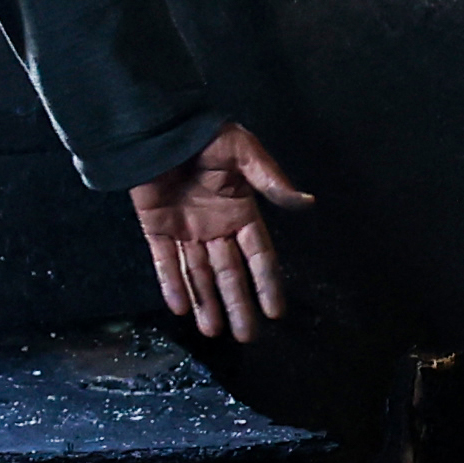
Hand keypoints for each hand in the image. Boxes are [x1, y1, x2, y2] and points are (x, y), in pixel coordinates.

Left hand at [131, 120, 312, 340]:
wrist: (158, 126)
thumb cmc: (204, 134)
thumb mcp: (243, 152)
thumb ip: (271, 181)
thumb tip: (307, 204)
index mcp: (240, 210)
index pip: (259, 255)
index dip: (267, 283)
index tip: (275, 312)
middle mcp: (215, 225)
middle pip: (229, 273)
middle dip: (237, 304)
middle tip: (246, 337)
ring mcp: (185, 228)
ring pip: (198, 273)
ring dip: (205, 302)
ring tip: (213, 332)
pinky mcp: (156, 227)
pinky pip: (165, 261)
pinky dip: (172, 284)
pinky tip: (180, 309)